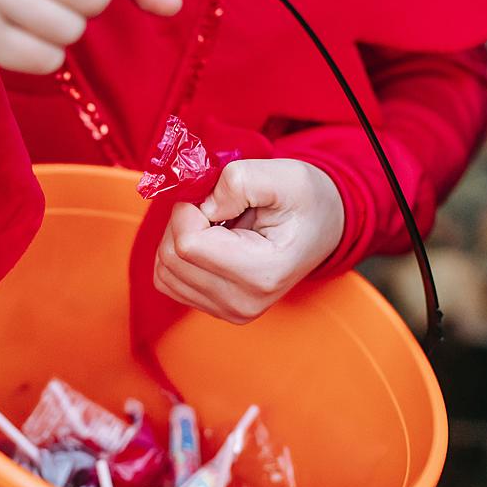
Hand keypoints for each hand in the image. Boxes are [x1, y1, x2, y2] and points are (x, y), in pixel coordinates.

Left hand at [154, 159, 344, 323]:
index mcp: (261, 273)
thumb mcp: (282, 175)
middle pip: (171, 258)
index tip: (215, 197)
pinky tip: (208, 241)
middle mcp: (242, 302)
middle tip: (214, 207)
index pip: (187, 244)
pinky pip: (169, 281)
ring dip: (178, 237)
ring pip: (164, 271)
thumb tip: (201, 206)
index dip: (189, 209)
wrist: (323, 226)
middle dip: (182, 221)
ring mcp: (229, 312)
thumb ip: (237, 182)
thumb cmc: (306, 200)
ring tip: (215, 225)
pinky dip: (178, 255)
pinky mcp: (217, 310)